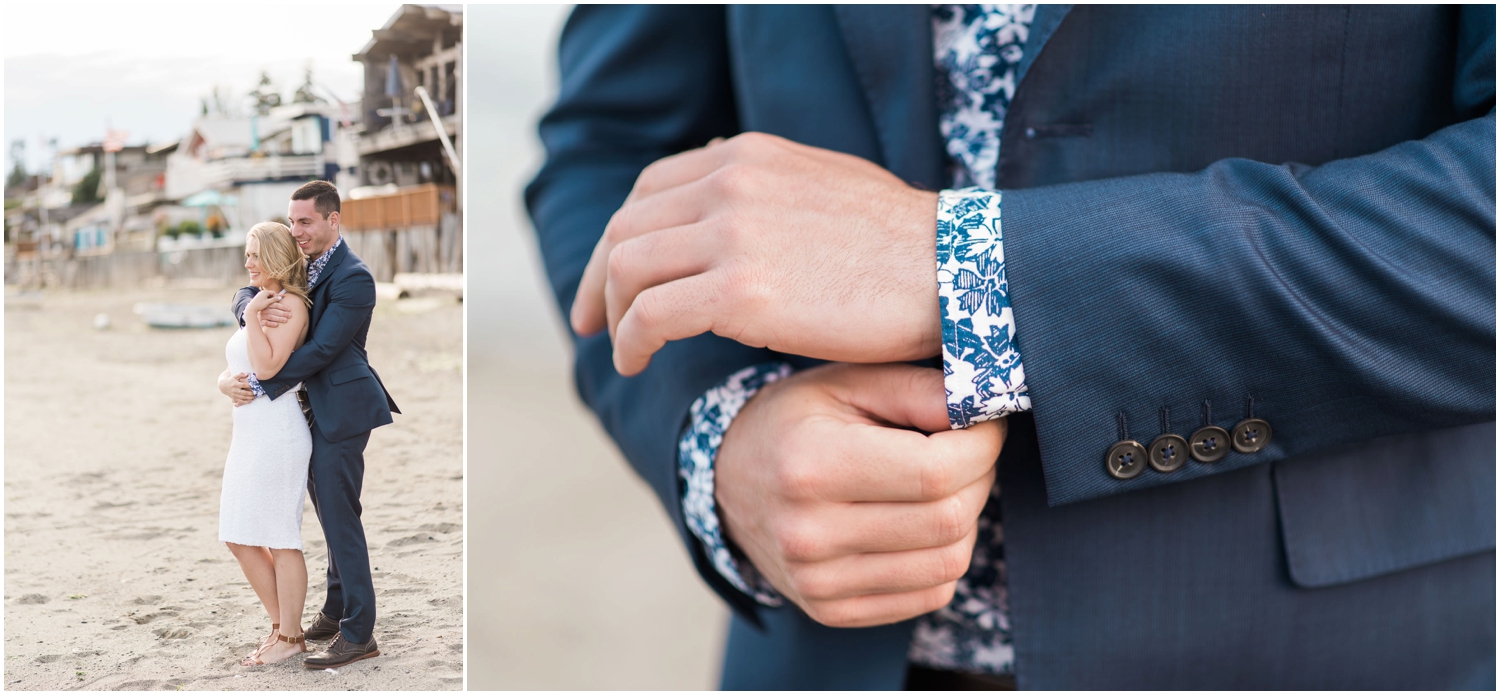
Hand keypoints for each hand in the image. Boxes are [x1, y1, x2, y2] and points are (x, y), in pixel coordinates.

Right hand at [218, 371, 253, 406]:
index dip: (249, 386)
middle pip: (244, 392)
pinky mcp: (234, 398)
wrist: (223, 386)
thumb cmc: (231, 380)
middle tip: (256, 392)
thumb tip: (246, 374)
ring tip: (255, 396)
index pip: (244, 385)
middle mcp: (235, 390)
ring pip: (243, 397)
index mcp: (236, 384)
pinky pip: (240, 401)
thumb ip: (240, 374)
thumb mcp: (234, 376)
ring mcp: (234, 395)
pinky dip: (245, 402)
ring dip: (249, 398)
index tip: (255, 386)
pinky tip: (250, 401)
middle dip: (251, 393)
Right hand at [251, 290, 291, 327]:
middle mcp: (265, 309)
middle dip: (283, 313)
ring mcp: (262, 315)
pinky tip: (276, 325)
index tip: (290, 309)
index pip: (276, 305)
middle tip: (290, 315)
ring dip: (279, 318)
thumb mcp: (271, 303)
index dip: (283, 307)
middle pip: (274, 311)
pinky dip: (271, 323)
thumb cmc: (268, 308)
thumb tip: (284, 295)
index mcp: (268, 304)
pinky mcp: (261, 321)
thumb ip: (277, 299)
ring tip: (286, 320)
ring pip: (271, 316)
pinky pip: (265, 322)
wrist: (256, 314)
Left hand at [571, 132, 941, 375]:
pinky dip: (631, 341)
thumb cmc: (901, 247)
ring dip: (614, 315)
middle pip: (627, 227)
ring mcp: (732, 233)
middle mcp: (731, 181)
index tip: (613, 277)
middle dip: (599, 278)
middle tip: (594, 321)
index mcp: (748, 156)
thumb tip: (723, 191)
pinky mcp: (740, 291)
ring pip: (627, 270)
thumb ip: (765, 188)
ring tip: (624, 351)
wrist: (954, 275)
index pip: (651, 188)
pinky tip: (638, 363)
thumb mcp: (825, 188)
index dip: (621, 234)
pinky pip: (651, 316)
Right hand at [715, 363, 1004, 627]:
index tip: (983, 424)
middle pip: (948, 520)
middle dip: (979, 478)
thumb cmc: (798, 420)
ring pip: (948, 563)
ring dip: (964, 520)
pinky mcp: (832, 611)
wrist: (729, 481)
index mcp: (811, 465)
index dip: (982, 445)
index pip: (935, 472)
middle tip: (966, 450)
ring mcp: (818, 582)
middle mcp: (808, 533)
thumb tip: (985, 409)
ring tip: (941, 485)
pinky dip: (941, 556)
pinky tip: (917, 523)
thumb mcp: (848, 380)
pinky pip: (930, 595)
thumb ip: (919, 390)